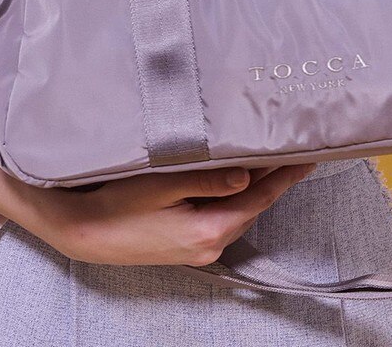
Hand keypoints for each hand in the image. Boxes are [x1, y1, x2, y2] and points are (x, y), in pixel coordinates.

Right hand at [0, 152, 316, 266]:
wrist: (81, 232)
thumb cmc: (115, 203)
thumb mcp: (160, 184)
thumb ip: (206, 179)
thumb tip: (247, 172)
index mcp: (210, 230)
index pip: (262, 197)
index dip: (288, 174)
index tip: (310, 153)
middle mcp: (210, 243)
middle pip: (255, 204)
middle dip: (276, 175)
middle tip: (295, 144)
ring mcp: (198, 247)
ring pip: (240, 210)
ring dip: (256, 184)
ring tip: (271, 153)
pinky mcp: (186, 243)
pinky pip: (223, 215)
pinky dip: (235, 194)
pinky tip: (234, 174)